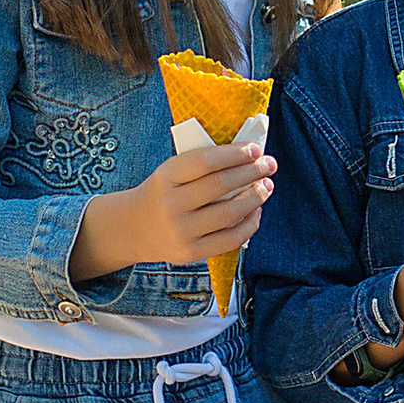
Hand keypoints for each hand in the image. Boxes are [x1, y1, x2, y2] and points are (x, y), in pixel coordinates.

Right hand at [71, 138, 274, 277]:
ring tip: (266, 186)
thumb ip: (203, 165)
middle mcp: (172, 205)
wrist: (133, 228)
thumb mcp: (171, 173)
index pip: (205, 161)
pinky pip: (230, 239)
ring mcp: (181, 231)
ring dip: (255, 197)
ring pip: (229, 213)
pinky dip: (249, 224)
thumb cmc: (164, 193)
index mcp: (166, 177)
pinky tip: (256, 210)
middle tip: (270, 164)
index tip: (255, 149)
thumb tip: (250, 157)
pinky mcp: (191, 252)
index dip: (234, 154)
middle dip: (252, 172)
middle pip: (221, 185)